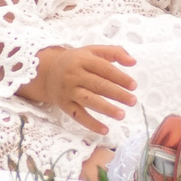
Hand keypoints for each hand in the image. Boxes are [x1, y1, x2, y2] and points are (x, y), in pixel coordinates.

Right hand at [18, 44, 137, 133]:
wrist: (47, 71)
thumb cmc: (77, 60)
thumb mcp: (93, 51)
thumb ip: (115, 52)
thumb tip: (133, 62)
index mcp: (83, 59)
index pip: (104, 68)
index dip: (120, 77)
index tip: (134, 85)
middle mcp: (74, 75)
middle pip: (98, 85)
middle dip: (117, 94)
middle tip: (133, 101)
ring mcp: (68, 90)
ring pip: (88, 101)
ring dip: (106, 109)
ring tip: (122, 115)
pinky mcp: (64, 105)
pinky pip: (78, 116)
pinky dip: (91, 124)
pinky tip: (105, 130)